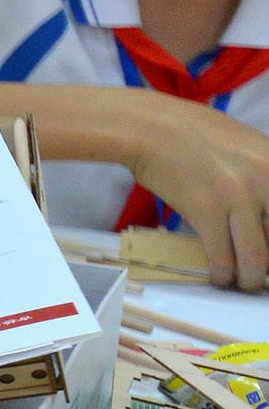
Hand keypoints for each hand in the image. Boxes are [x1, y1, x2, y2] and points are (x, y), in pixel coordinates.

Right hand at [124, 98, 268, 288]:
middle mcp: (267, 179)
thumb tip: (268, 215)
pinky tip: (219, 276)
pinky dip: (222, 274)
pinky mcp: (206, 209)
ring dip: (250, 278)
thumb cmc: (196, 135)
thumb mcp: (250, 148)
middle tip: (261, 272)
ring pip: (257, 257)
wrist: (151, 127)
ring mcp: (237, 195)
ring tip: (242, 281)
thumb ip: (267, 177)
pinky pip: (222, 256)